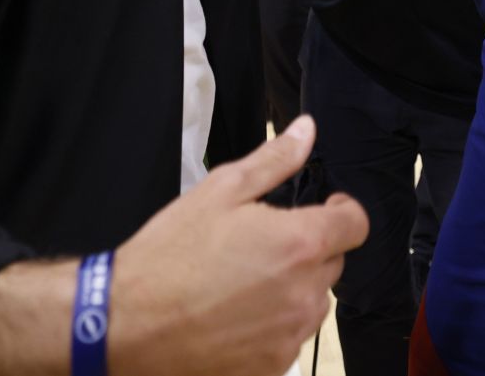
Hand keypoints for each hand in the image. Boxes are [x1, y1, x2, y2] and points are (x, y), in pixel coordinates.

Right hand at [109, 116, 367, 374]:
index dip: (342, 210)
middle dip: (306, 249)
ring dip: (291, 288)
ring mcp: (291, 335)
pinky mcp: (273, 366)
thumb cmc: (169, 256)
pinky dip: (271, 324)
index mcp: (299, 243)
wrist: (128, 323)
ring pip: (312, 301)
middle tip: (257, 244)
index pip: (356, 224)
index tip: (324, 209)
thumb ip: (274, 160)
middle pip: (332, 262)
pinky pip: (289, 336)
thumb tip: (305, 132)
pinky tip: (232, 314)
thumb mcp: (220, 191)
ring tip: (239, 281)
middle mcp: (306, 293)